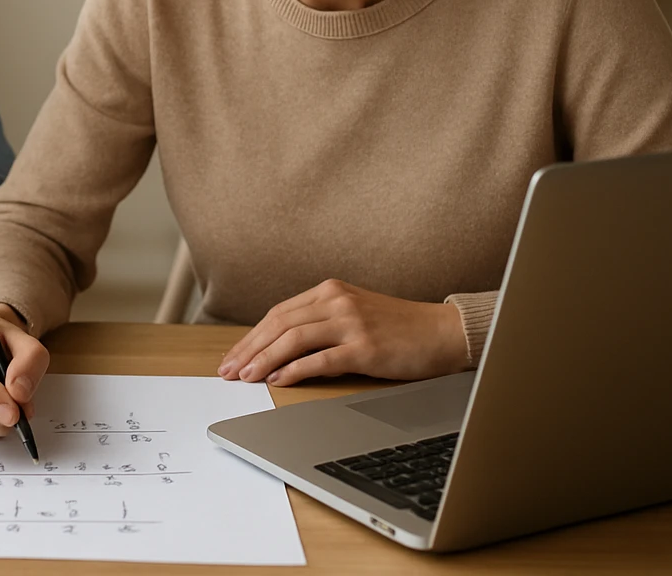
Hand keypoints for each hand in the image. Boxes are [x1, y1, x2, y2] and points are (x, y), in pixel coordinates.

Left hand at [218, 279, 466, 386]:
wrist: (443, 332)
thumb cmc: (399, 329)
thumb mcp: (354, 314)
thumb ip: (320, 324)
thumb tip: (279, 352)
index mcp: (330, 290)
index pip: (278, 313)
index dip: (251, 336)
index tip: (233, 356)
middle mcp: (336, 301)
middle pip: (278, 324)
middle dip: (249, 349)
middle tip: (228, 370)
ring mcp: (351, 322)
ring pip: (293, 339)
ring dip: (263, 359)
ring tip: (245, 377)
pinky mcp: (365, 347)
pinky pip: (321, 359)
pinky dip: (295, 369)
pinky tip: (277, 380)